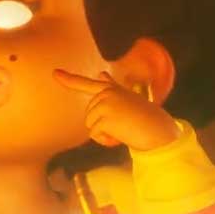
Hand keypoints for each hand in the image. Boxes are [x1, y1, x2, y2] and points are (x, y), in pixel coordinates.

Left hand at [53, 70, 179, 150]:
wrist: (159, 132)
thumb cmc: (146, 119)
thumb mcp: (128, 98)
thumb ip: (112, 88)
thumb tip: (102, 72)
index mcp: (112, 89)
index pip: (87, 84)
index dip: (69, 79)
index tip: (55, 74)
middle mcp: (107, 92)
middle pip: (88, 115)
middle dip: (102, 126)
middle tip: (124, 125)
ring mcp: (105, 102)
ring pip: (90, 125)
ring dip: (104, 134)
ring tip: (124, 129)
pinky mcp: (105, 116)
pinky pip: (94, 134)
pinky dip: (106, 140)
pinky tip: (122, 136)